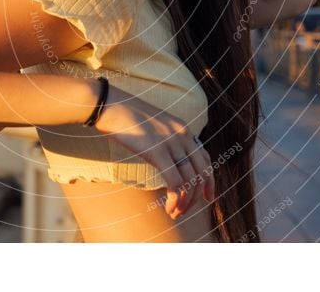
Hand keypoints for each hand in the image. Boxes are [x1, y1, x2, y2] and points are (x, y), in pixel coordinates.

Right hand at [93, 83, 214, 219]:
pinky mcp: (158, 151)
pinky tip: (169, 208)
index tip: (207, 198)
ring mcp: (172, 142)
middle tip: (184, 212)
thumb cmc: (125, 117)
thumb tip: (168, 159)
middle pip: (201, 173)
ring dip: (184, 203)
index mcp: (184, 128)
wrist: (109, 105)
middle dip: (196, 198)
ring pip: (190, 181)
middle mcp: (183, 135)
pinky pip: (175, 182)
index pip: (205, 159)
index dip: (210, 182)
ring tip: (174, 213)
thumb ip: (165, 140)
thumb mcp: (153, 126)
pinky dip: (175, 200)